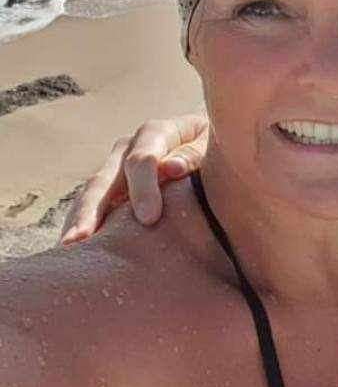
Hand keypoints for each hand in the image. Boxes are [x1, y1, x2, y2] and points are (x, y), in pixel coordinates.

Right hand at [60, 114, 208, 243]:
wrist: (220, 145)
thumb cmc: (222, 149)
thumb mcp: (216, 146)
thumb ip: (196, 154)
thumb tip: (171, 168)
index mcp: (159, 132)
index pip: (143, 158)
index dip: (144, 188)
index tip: (149, 218)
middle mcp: (129, 148)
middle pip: (104, 179)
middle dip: (91, 210)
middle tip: (79, 240)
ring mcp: (117, 169)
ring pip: (91, 196)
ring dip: (78, 222)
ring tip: (66, 250)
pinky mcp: (113, 191)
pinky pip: (94, 210)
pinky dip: (84, 228)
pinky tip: (76, 254)